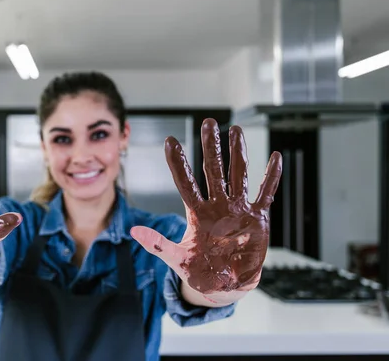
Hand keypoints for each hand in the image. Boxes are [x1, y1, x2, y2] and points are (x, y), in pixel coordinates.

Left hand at [131, 118, 281, 302]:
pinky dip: (271, 177)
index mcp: (197, 213)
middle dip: (211, 147)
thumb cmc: (201, 272)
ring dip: (238, 153)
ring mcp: (238, 209)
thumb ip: (158, 245)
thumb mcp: (176, 259)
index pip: (185, 182)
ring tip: (236, 130)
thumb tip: (133, 232)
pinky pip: (265, 193)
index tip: (170, 141)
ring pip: (238, 175)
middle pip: (213, 170)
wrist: (226, 286)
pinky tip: (275, 158)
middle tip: (208, 123)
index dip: (178, 163)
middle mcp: (217, 205)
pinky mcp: (257, 218)